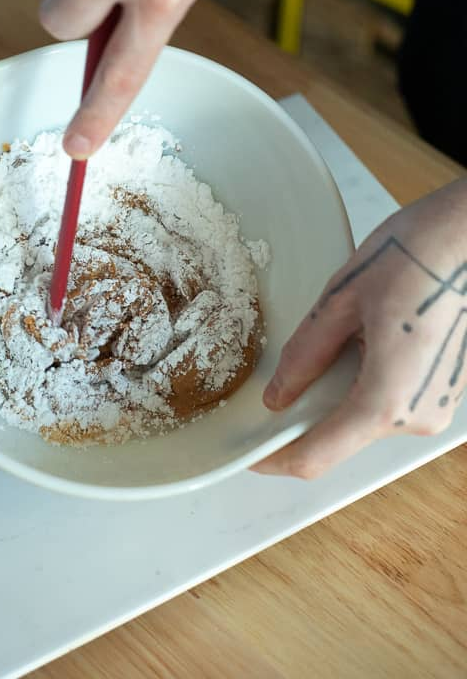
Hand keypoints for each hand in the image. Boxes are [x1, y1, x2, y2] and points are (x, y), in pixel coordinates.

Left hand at [252, 177, 466, 478]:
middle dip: (306, 416)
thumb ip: (305, 355)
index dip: (276, 459)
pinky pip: (389, 402)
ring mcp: (434, 407)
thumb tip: (278, 395)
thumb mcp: (341, 301)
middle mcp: (416, 417)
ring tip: (337, 337)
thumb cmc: (414, 256)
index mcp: (386, 399)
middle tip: (281, 381)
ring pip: (365, 419)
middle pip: (342, 437)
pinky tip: (363, 339)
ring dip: (337, 394)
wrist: (466, 237)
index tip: (249, 454)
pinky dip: (364, 383)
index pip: (318, 454)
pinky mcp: (441, 392)